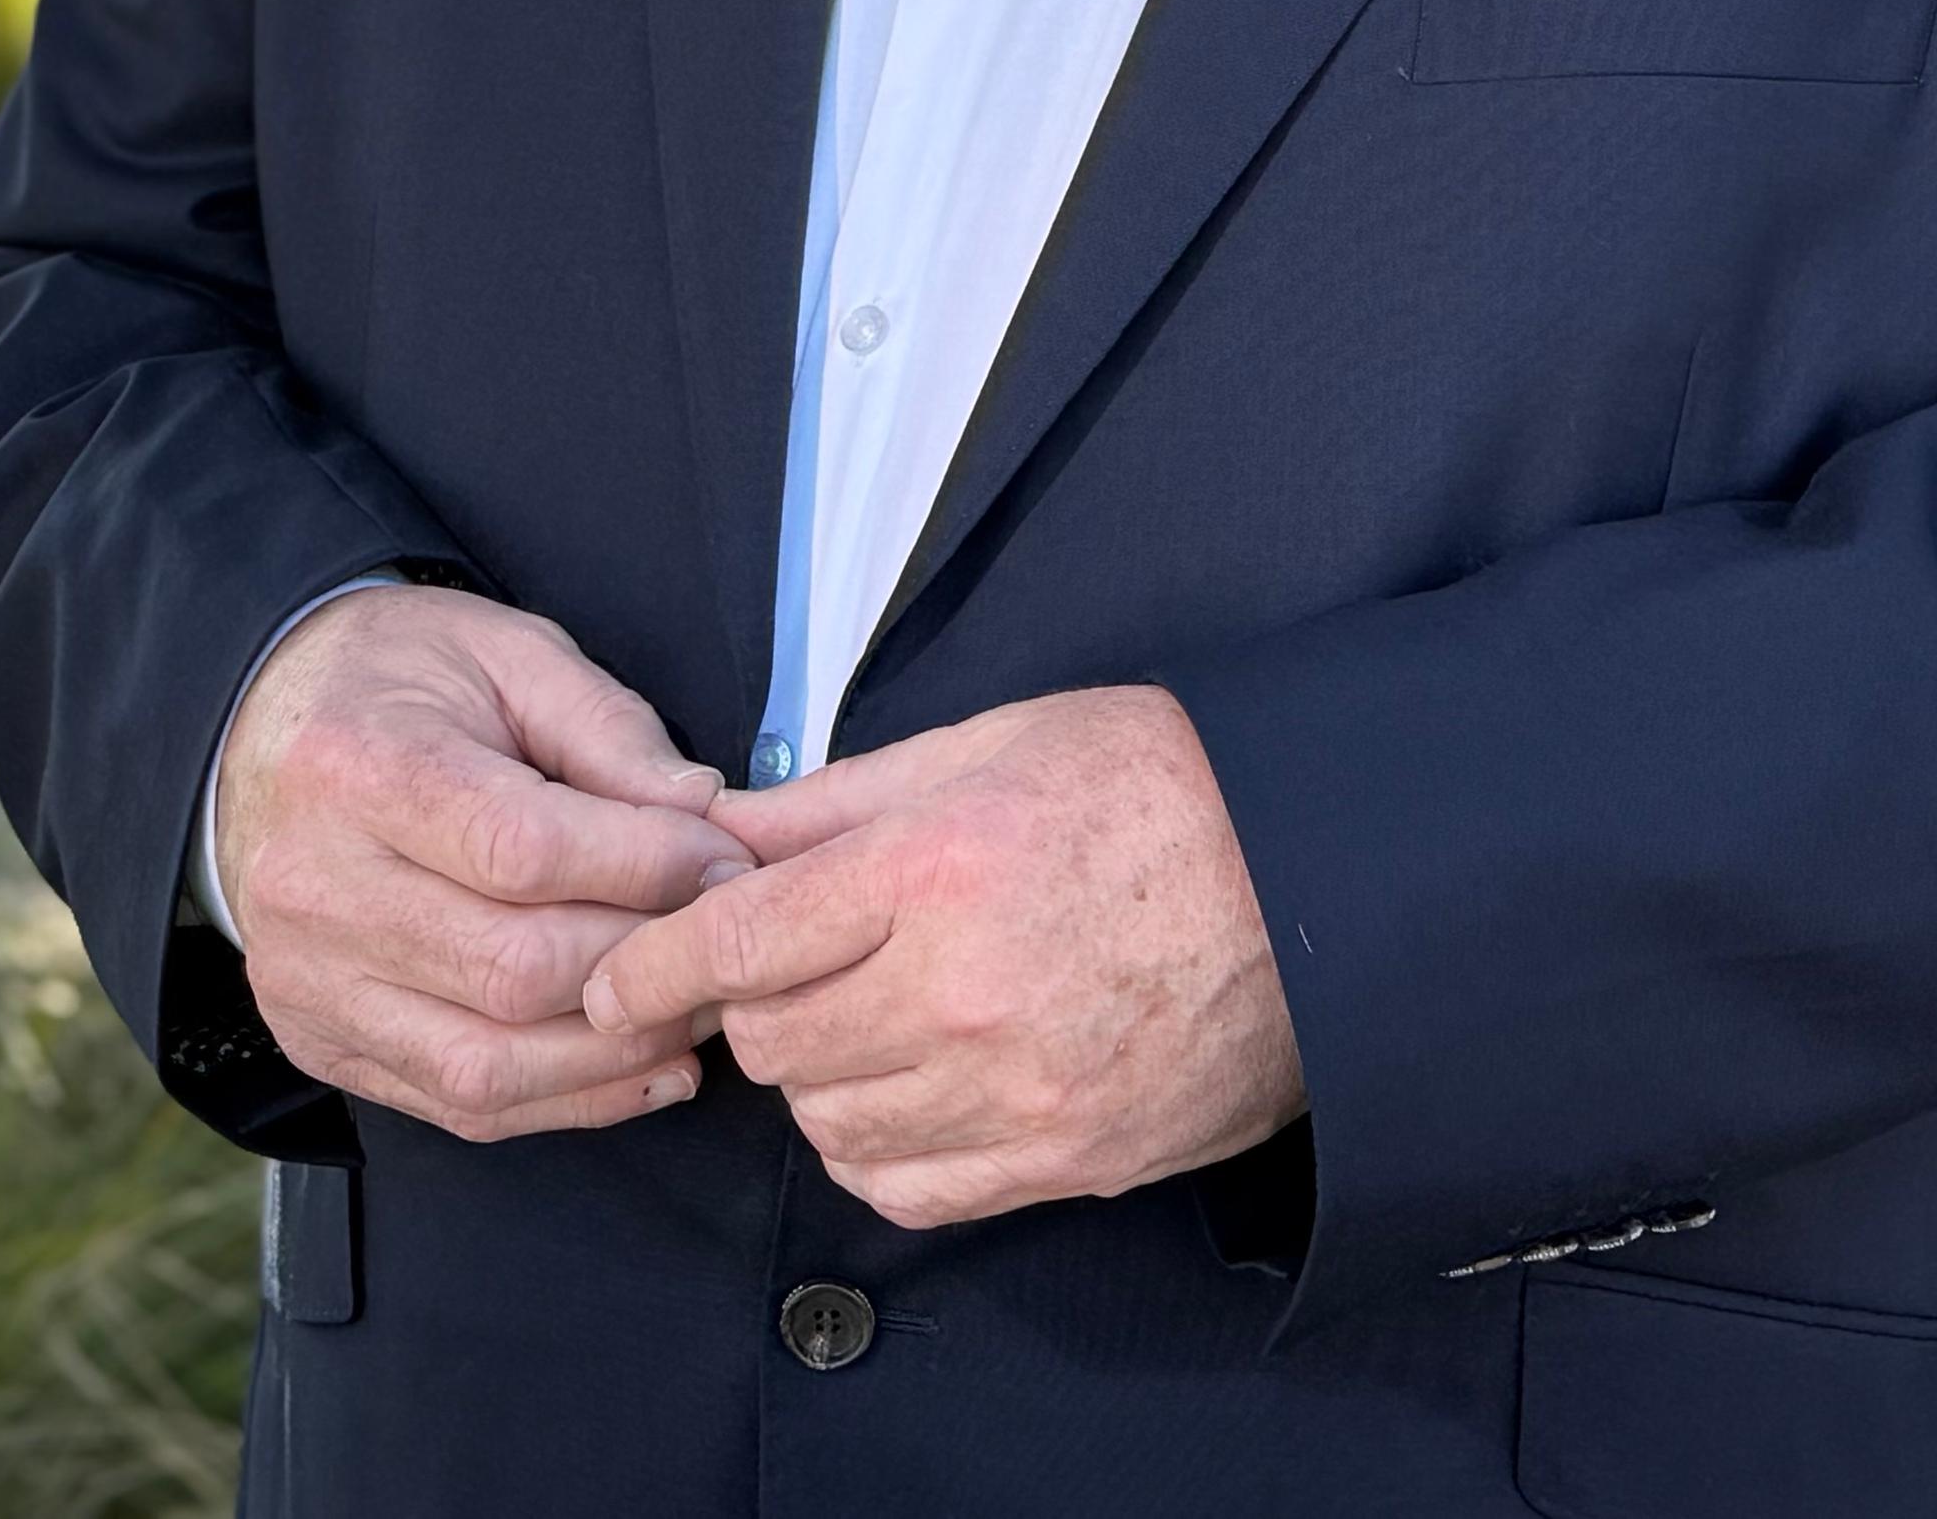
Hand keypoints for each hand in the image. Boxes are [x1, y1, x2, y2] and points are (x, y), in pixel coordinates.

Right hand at [213, 584, 750, 1141]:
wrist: (253, 732)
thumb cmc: (396, 683)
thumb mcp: (505, 653)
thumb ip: (607, 729)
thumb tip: (704, 816)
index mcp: (356, 766)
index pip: (522, 851)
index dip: (645, 867)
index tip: (724, 860)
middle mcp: (314, 887)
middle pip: (511, 970)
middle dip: (642, 962)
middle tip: (720, 937)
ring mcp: (308, 980)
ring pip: (488, 1063)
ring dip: (617, 1053)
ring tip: (694, 1011)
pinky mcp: (318, 1041)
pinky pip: (458, 1106)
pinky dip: (566, 1101)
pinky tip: (641, 1066)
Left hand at [577, 684, 1303, 1228]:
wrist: (1319, 875)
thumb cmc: (1154, 784)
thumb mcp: (987, 745)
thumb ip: (839, 801)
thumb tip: (721, 834)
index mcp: (934, 869)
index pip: (736, 942)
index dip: (654, 966)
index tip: (617, 981)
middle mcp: (962, 991)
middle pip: (774, 1041)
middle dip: (755, 1007)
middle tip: (791, 970)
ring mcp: (1017, 1089)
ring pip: (831, 1124)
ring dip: (820, 1079)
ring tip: (867, 1022)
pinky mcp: (1068, 1156)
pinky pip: (912, 1191)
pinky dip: (883, 1152)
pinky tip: (911, 1092)